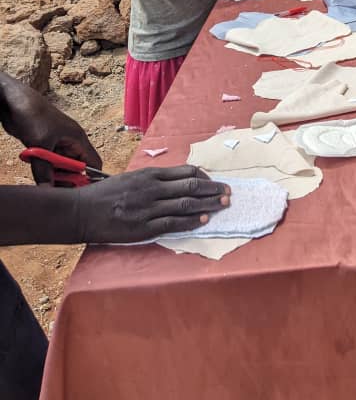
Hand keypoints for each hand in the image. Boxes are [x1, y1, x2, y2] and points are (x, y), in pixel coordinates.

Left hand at [1, 77, 101, 182]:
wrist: (14, 101)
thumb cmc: (33, 116)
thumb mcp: (40, 145)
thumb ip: (44, 171)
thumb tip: (47, 192)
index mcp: (78, 139)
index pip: (93, 163)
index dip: (90, 179)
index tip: (80, 194)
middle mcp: (70, 142)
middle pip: (76, 168)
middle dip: (68, 180)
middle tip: (55, 190)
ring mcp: (57, 144)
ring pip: (61, 167)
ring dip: (53, 175)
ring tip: (44, 182)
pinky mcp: (44, 145)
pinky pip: (49, 163)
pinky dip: (44, 170)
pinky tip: (36, 173)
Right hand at [73, 165, 230, 242]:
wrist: (82, 212)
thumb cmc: (107, 195)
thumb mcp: (132, 178)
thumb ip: (154, 180)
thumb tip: (179, 182)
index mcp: (150, 175)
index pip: (186, 172)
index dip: (204, 177)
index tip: (215, 182)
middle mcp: (153, 188)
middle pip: (191, 187)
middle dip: (213, 189)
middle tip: (229, 192)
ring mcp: (149, 208)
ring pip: (186, 204)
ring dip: (208, 204)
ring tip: (223, 204)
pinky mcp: (144, 227)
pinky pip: (173, 223)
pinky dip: (191, 221)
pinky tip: (203, 220)